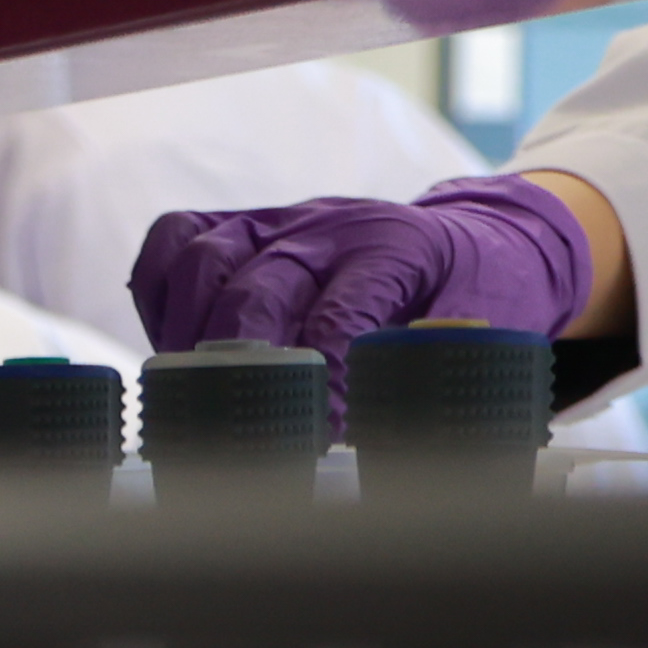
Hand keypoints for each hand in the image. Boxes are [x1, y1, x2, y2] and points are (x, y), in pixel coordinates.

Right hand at [131, 175, 595, 396]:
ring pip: (201, 257)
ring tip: (191, 388)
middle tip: (240, 417)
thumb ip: (439, 367)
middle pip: (259, 285)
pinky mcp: (237, 223)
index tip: (318, 428)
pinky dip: (157, 294)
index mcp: (397, 245)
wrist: (471, 240)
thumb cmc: (475, 294)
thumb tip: (384, 418)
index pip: (338, 312)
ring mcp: (275, 219)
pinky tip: (171, 345)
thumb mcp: (489, 326)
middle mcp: (327, 225)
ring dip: (185, 329)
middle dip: (242, 360)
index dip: (319, 378)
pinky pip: (171, 241)